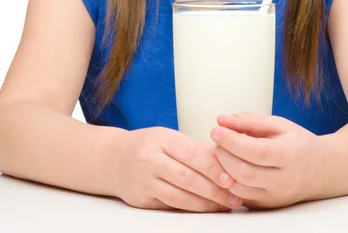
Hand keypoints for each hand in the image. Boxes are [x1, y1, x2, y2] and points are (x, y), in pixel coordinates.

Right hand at [112, 126, 242, 211]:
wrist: (111, 158)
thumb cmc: (148, 145)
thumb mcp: (168, 138)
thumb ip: (194, 148)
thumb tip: (227, 159)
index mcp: (162, 139)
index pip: (193, 154)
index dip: (214, 168)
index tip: (233, 178)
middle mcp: (151, 159)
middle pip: (188, 178)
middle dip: (215, 190)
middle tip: (235, 198)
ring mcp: (144, 181)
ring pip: (179, 196)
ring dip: (205, 204)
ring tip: (224, 206)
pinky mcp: (141, 200)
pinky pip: (170, 206)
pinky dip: (190, 209)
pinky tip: (204, 209)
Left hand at [211, 112, 325, 208]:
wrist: (322, 170)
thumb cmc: (298, 143)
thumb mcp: (279, 124)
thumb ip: (250, 121)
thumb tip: (221, 120)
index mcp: (289, 156)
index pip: (255, 152)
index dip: (231, 141)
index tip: (216, 130)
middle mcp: (283, 181)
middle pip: (243, 172)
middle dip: (223, 154)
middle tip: (217, 139)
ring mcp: (275, 197)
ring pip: (238, 188)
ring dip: (222, 169)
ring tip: (221, 151)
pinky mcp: (267, 206)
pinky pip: (240, 197)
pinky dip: (228, 181)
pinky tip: (226, 166)